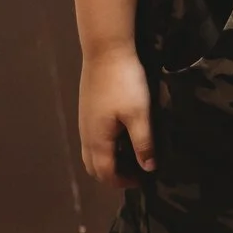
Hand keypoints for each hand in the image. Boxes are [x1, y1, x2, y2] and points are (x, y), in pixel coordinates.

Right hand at [78, 49, 153, 186]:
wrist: (106, 50)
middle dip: (112, 176)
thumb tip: (148, 168)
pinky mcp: (86, 110)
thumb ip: (143, 143)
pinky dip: (103, 148)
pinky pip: (91, 140)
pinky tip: (120, 135)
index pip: (106, 174)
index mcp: (98, 140)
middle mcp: (86, 135)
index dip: (123, 182)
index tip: (142, 180)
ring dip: (107, 161)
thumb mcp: (140, 114)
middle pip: (93, 167)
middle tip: (135, 171)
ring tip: (129, 156)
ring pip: (90, 153)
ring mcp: (83, 122)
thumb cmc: (125, 83)